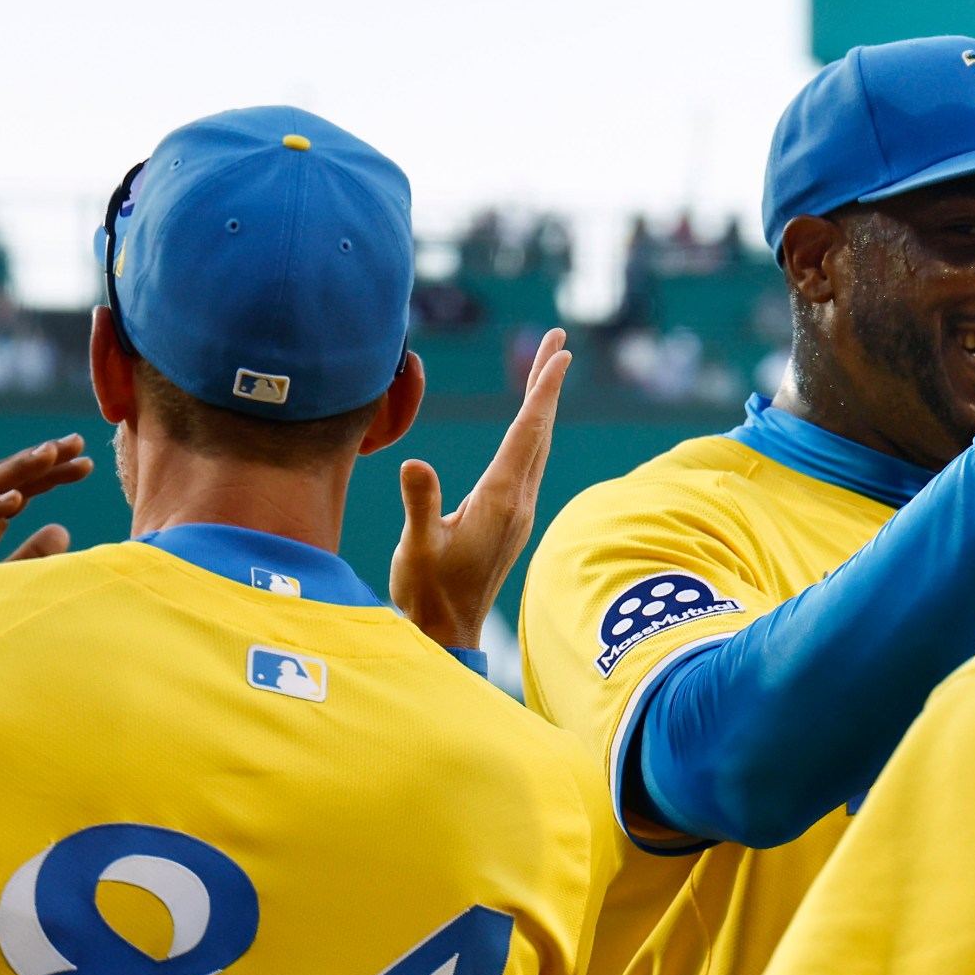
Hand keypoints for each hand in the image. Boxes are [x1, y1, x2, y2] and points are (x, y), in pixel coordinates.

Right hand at [0, 434, 94, 579]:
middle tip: (76, 441)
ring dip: (17, 470)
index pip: (20, 488)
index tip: (86, 461)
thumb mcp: (3, 577)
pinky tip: (16, 499)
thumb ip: (32, 555)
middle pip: (4, 480)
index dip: (51, 473)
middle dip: (39, 458)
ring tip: (50, 454)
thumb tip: (63, 530)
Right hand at [390, 330, 569, 653]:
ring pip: (537, 446)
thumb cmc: (427, 593)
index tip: (560, 355)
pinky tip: (529, 425)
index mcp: (498, 500)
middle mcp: (516, 501)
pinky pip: (528, 462)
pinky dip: (532, 431)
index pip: (526, 433)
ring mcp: (517, 511)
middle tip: (559, 342)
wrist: (448, 632)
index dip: (543, 391)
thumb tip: (414, 464)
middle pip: (540, 430)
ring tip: (547, 370)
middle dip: (549, 384)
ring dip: (543, 406)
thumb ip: (419, 506)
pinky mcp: (510, 519)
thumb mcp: (416, 549)